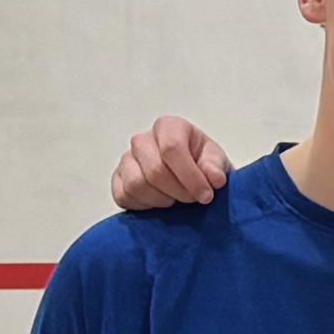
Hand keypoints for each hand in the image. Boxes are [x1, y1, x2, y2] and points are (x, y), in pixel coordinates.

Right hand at [111, 116, 228, 211]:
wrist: (192, 176)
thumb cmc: (203, 164)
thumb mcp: (216, 161)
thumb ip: (215, 167)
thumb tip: (214, 178)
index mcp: (169, 127)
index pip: (172, 148)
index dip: (190, 176)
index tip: (206, 195)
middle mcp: (143, 140)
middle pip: (155, 170)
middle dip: (179, 191)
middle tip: (193, 198)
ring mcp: (126, 159)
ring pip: (137, 185)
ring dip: (162, 200)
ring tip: (176, 199)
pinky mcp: (117, 178)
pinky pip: (123, 196)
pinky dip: (144, 206)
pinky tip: (160, 202)